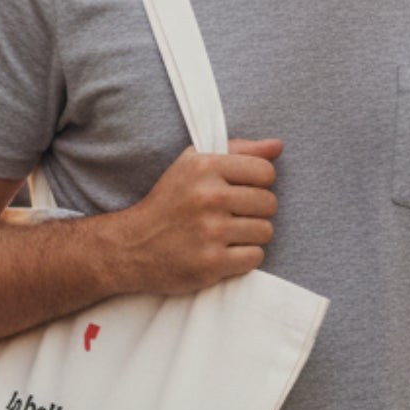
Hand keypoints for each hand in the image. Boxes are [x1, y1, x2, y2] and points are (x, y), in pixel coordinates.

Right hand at [114, 141, 280, 294]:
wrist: (131, 246)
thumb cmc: (169, 202)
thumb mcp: (194, 165)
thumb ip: (238, 151)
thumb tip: (277, 146)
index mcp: (205, 167)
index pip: (266, 172)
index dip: (259, 184)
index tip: (241, 191)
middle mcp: (208, 197)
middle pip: (269, 203)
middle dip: (256, 211)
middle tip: (233, 216)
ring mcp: (210, 232)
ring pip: (265, 231)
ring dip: (251, 235)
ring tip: (228, 234)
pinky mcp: (211, 263)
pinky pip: (255, 257)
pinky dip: (244, 258)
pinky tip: (224, 252)